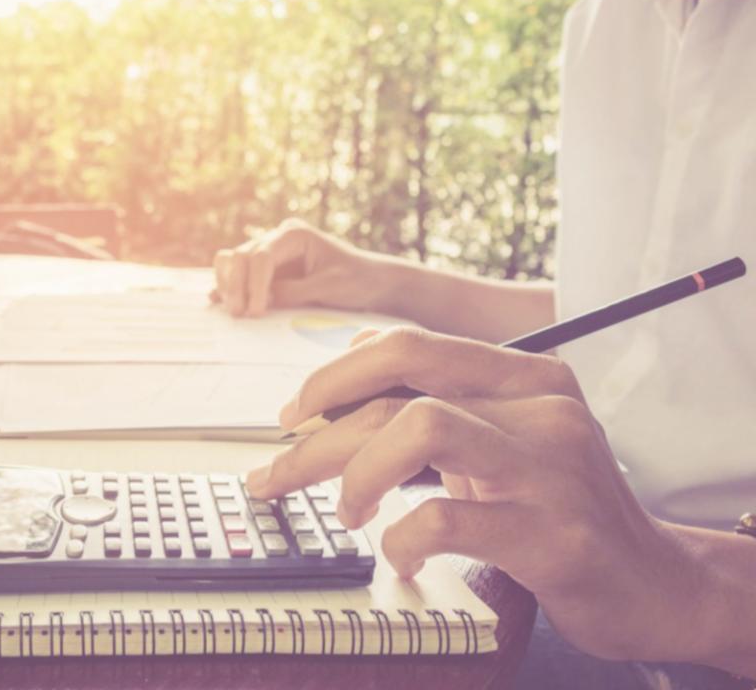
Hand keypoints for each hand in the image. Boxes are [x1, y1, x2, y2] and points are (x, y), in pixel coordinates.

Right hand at [211, 219, 408, 316]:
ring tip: (232, 310)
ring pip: (233, 260)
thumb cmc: (357, 280)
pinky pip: (238, 272)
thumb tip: (261, 301)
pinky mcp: (266, 270)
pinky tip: (217, 301)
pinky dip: (228, 285)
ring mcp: (270, 252)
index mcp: (295, 234)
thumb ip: (293, 292)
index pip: (262, 256)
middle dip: (237, 285)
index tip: (255, 312)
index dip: (254, 285)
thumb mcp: (329, 287)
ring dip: (228, 284)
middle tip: (240, 315)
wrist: (371, 282)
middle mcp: (278, 238)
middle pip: (242, 256)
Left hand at [245, 328, 714, 662]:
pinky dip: (401, 540)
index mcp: (527, 374)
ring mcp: (549, 468)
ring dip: (356, 473)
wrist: (651, 581)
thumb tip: (357, 348)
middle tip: (274, 475)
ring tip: (347, 512)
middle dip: (316, 437)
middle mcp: (541, 407)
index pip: (409, 346)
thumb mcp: (505, 434)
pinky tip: (398, 558)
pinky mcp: (551, 533)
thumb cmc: (557, 504)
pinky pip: (445, 518)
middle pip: (398, 391)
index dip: (334, 375)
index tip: (291, 414)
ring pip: (419, 427)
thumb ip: (442, 392)